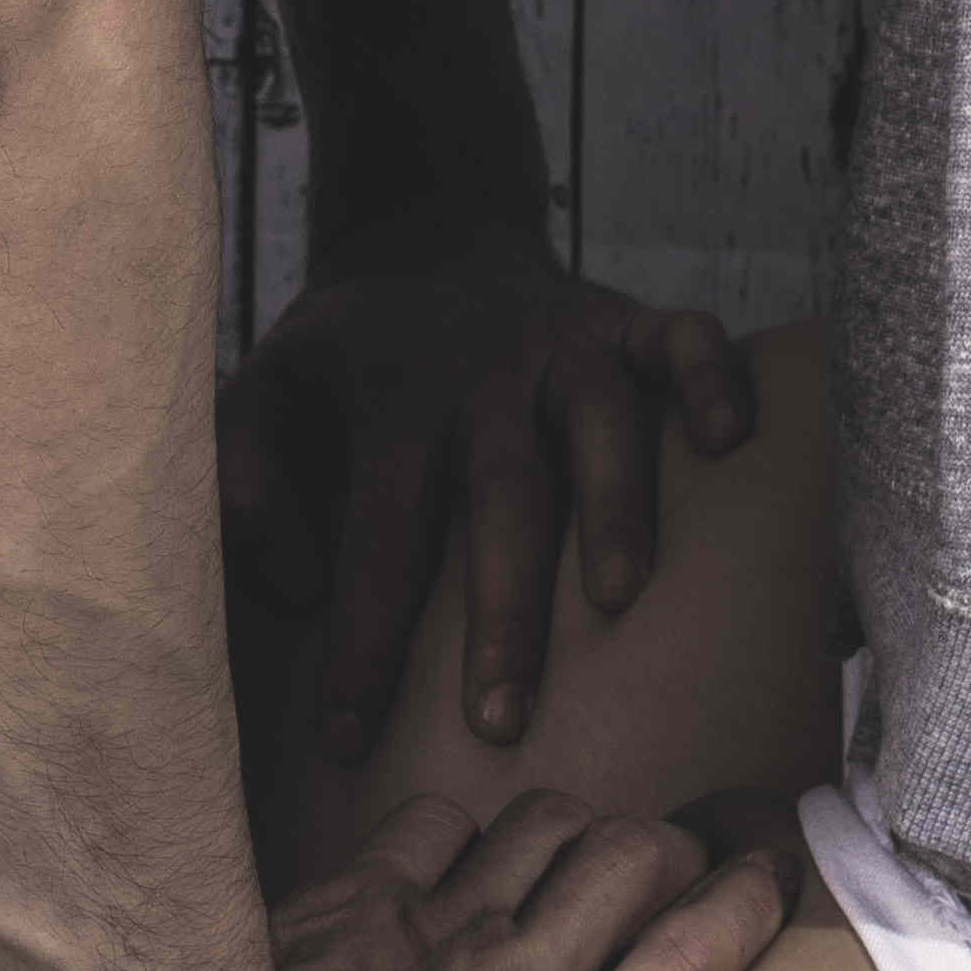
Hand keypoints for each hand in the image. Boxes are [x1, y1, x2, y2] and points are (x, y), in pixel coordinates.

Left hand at [219, 230, 754, 767]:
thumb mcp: (264, 390)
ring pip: (599, 418)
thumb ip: (241, 474)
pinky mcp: (625, 317)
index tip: (348, 738)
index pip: (379, 533)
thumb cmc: (348, 354)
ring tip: (618, 598)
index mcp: (395, 401)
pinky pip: (682, 335)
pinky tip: (730, 439)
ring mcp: (563, 340)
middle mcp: (485, 373)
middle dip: (502, 608)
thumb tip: (287, 585)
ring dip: (614, 503)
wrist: (428, 233)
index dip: (363, 639)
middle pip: (499, 489)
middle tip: (499, 720)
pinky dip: (713, 375)